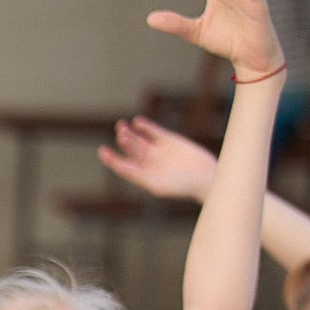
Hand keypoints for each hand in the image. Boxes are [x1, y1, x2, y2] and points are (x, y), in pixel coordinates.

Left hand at [97, 115, 217, 201]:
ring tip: (122, 126)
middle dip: (124, 141)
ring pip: (139, 140)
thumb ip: (141, 177)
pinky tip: (137, 122)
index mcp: (143, 176)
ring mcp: (158, 151)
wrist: (206, 177)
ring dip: (131, 133)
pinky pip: (153, 132)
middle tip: (120, 133)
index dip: (112, 159)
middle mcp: (148, 163)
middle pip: (131, 150)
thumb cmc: (182, 187)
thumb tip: (125, 170)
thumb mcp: (158, 185)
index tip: (103, 151)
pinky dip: (145, 127)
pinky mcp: (169, 141)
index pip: (123, 166)